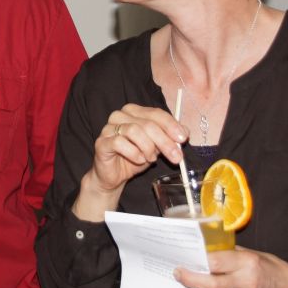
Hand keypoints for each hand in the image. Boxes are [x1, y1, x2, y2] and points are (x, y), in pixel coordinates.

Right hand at [73, 104, 185, 221]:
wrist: (114, 176)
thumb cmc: (135, 157)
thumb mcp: (157, 147)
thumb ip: (170, 137)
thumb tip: (185, 131)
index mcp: (134, 111)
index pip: (156, 113)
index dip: (171, 125)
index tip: (183, 138)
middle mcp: (120, 116)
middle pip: (148, 123)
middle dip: (165, 141)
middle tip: (176, 156)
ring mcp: (109, 128)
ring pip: (134, 131)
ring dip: (148, 148)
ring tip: (151, 159)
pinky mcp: (102, 142)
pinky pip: (120, 143)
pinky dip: (134, 153)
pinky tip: (138, 160)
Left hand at [173, 247, 287, 287]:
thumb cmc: (268, 267)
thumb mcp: (251, 254)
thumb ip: (229, 254)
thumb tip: (203, 251)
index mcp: (247, 262)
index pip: (216, 262)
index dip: (198, 262)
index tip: (184, 260)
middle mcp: (247, 282)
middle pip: (211, 284)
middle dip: (190, 280)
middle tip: (178, 275)